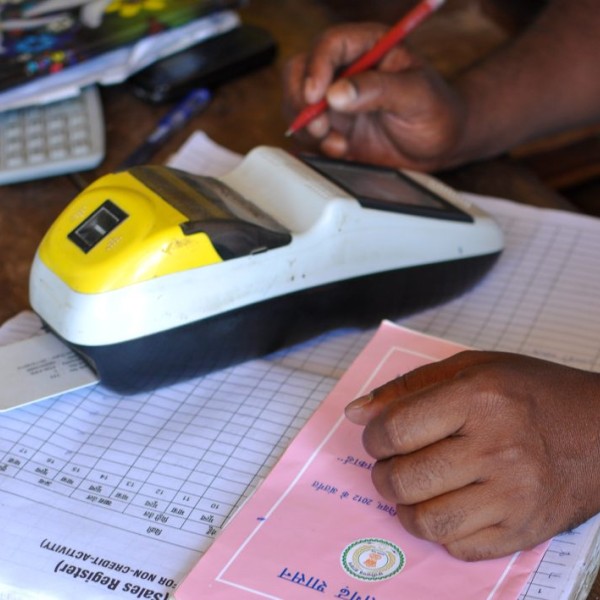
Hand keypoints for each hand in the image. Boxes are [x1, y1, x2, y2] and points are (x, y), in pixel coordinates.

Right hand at [282, 22, 466, 170]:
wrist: (440, 146)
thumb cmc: (437, 112)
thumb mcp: (417, 96)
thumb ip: (379, 90)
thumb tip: (337, 94)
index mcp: (369, 46)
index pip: (329, 45)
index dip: (317, 67)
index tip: (316, 96)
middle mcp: (345, 69)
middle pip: (298, 71)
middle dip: (301, 101)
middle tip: (320, 126)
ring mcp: (335, 99)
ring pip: (295, 104)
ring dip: (307, 128)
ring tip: (339, 144)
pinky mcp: (331, 127)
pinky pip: (305, 133)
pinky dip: (314, 145)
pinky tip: (341, 150)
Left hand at [345, 350, 599, 560]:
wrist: (598, 429)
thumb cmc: (530, 393)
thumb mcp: (469, 368)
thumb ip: (407, 387)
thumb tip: (355, 413)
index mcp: (478, 399)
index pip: (395, 430)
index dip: (373, 436)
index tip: (377, 437)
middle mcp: (496, 448)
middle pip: (404, 479)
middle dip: (383, 473)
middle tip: (393, 464)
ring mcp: (511, 495)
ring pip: (425, 521)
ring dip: (405, 507)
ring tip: (415, 488)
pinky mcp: (522, 530)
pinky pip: (457, 546)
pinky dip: (440, 529)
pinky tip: (447, 505)